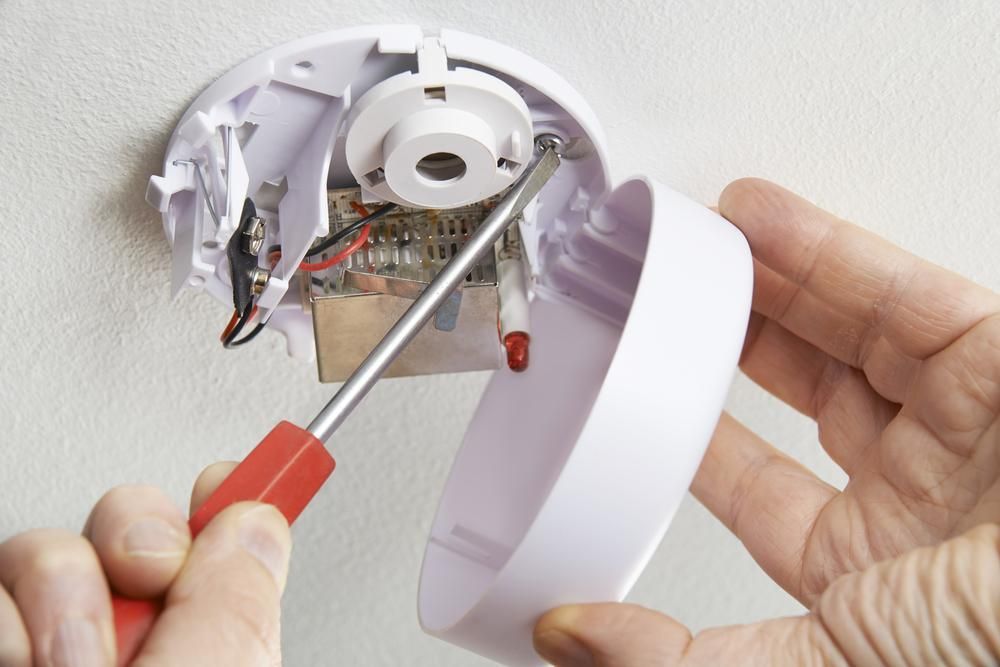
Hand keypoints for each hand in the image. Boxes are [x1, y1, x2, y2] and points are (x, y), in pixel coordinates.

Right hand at [0, 462, 290, 665]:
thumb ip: (239, 601)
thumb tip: (258, 518)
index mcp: (215, 648)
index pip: (228, 547)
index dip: (228, 497)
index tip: (222, 479)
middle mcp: (144, 641)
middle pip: (135, 524)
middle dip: (131, 539)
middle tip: (141, 585)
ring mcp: (65, 643)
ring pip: (54, 552)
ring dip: (60, 597)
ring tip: (71, 660)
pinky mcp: (7, 645)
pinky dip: (7, 622)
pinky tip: (24, 661)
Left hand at [534, 178, 999, 665]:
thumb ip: (696, 659)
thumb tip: (568, 635)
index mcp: (879, 575)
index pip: (763, 499)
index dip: (700, 449)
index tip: (635, 405)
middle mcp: (926, 495)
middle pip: (808, 397)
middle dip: (734, 344)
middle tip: (659, 305)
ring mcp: (968, 419)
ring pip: (848, 332)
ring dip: (768, 284)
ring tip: (691, 246)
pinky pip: (897, 290)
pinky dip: (822, 250)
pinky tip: (754, 218)